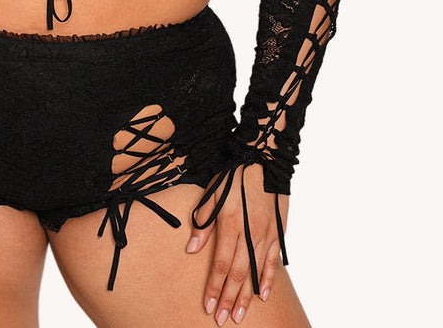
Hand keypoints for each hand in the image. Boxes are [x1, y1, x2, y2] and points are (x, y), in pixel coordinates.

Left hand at [186, 164, 286, 325]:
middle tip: (222, 319)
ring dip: (246, 297)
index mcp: (230, 223)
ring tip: (238, 315)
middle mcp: (249, 233)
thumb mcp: (212, 193)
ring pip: (255, 273)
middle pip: (238, 274)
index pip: (220, 264)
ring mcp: (266, 234)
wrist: (264, 159)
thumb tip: (192, 248)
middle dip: (227, 298)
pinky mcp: (278, 232)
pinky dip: (268, 279)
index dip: (213, 286)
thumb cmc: (234, 174)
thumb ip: (203, 222)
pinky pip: (273, 261)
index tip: (207, 305)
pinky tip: (262, 295)